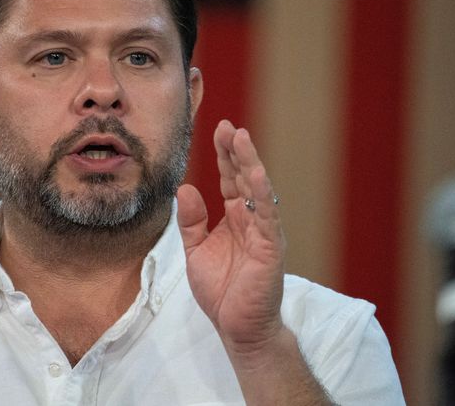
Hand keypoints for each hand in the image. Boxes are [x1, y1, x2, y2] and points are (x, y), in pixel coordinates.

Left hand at [177, 120, 285, 353]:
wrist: (238, 328)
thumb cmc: (221, 292)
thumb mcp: (196, 251)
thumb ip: (191, 221)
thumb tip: (183, 188)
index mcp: (235, 219)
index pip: (229, 180)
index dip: (224, 155)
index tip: (219, 130)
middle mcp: (252, 220)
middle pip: (243, 178)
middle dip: (236, 151)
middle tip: (228, 126)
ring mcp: (264, 232)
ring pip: (257, 191)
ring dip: (250, 163)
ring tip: (241, 138)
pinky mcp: (271, 248)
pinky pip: (267, 216)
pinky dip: (261, 194)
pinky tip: (254, 174)